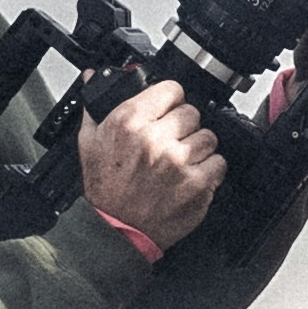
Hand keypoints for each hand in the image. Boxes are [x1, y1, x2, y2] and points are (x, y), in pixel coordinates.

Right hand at [76, 78, 224, 251]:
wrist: (115, 230)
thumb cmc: (104, 189)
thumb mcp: (88, 143)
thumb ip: (94, 106)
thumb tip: (93, 77)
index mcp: (129, 121)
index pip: (171, 89)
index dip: (170, 101)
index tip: (168, 111)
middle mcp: (154, 138)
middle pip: (192, 112)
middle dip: (183, 127)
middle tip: (170, 144)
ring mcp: (178, 161)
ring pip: (209, 137)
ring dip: (198, 149)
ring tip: (180, 163)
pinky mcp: (197, 183)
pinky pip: (218, 163)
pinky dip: (210, 170)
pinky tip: (191, 177)